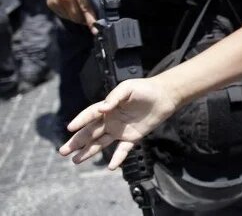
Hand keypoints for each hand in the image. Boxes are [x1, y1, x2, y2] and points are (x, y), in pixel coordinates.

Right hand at [45, 0, 96, 29]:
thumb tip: (105, 9)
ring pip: (72, 18)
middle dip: (87, 19)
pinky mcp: (51, 4)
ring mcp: (57, 1)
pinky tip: (72, 4)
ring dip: (79, 16)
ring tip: (81, 6)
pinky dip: (70, 13)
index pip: (86, 9)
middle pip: (78, 17)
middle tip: (92, 14)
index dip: (92, 20)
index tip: (96, 30)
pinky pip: (64, 15)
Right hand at [58, 77, 177, 168]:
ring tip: (75, 161)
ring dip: (88, 151)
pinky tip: (110, 167)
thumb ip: (114, 97)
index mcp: (108, 107)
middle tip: (63, 151)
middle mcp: (111, 120)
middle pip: (90, 132)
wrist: (165, 96)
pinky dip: (117, 158)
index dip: (80, 121)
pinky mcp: (133, 137)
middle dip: (76, 141)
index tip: (70, 128)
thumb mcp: (128, 88)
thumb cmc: (145, 89)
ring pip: (101, 143)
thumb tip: (102, 109)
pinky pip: (123, 149)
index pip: (90, 115)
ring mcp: (121, 130)